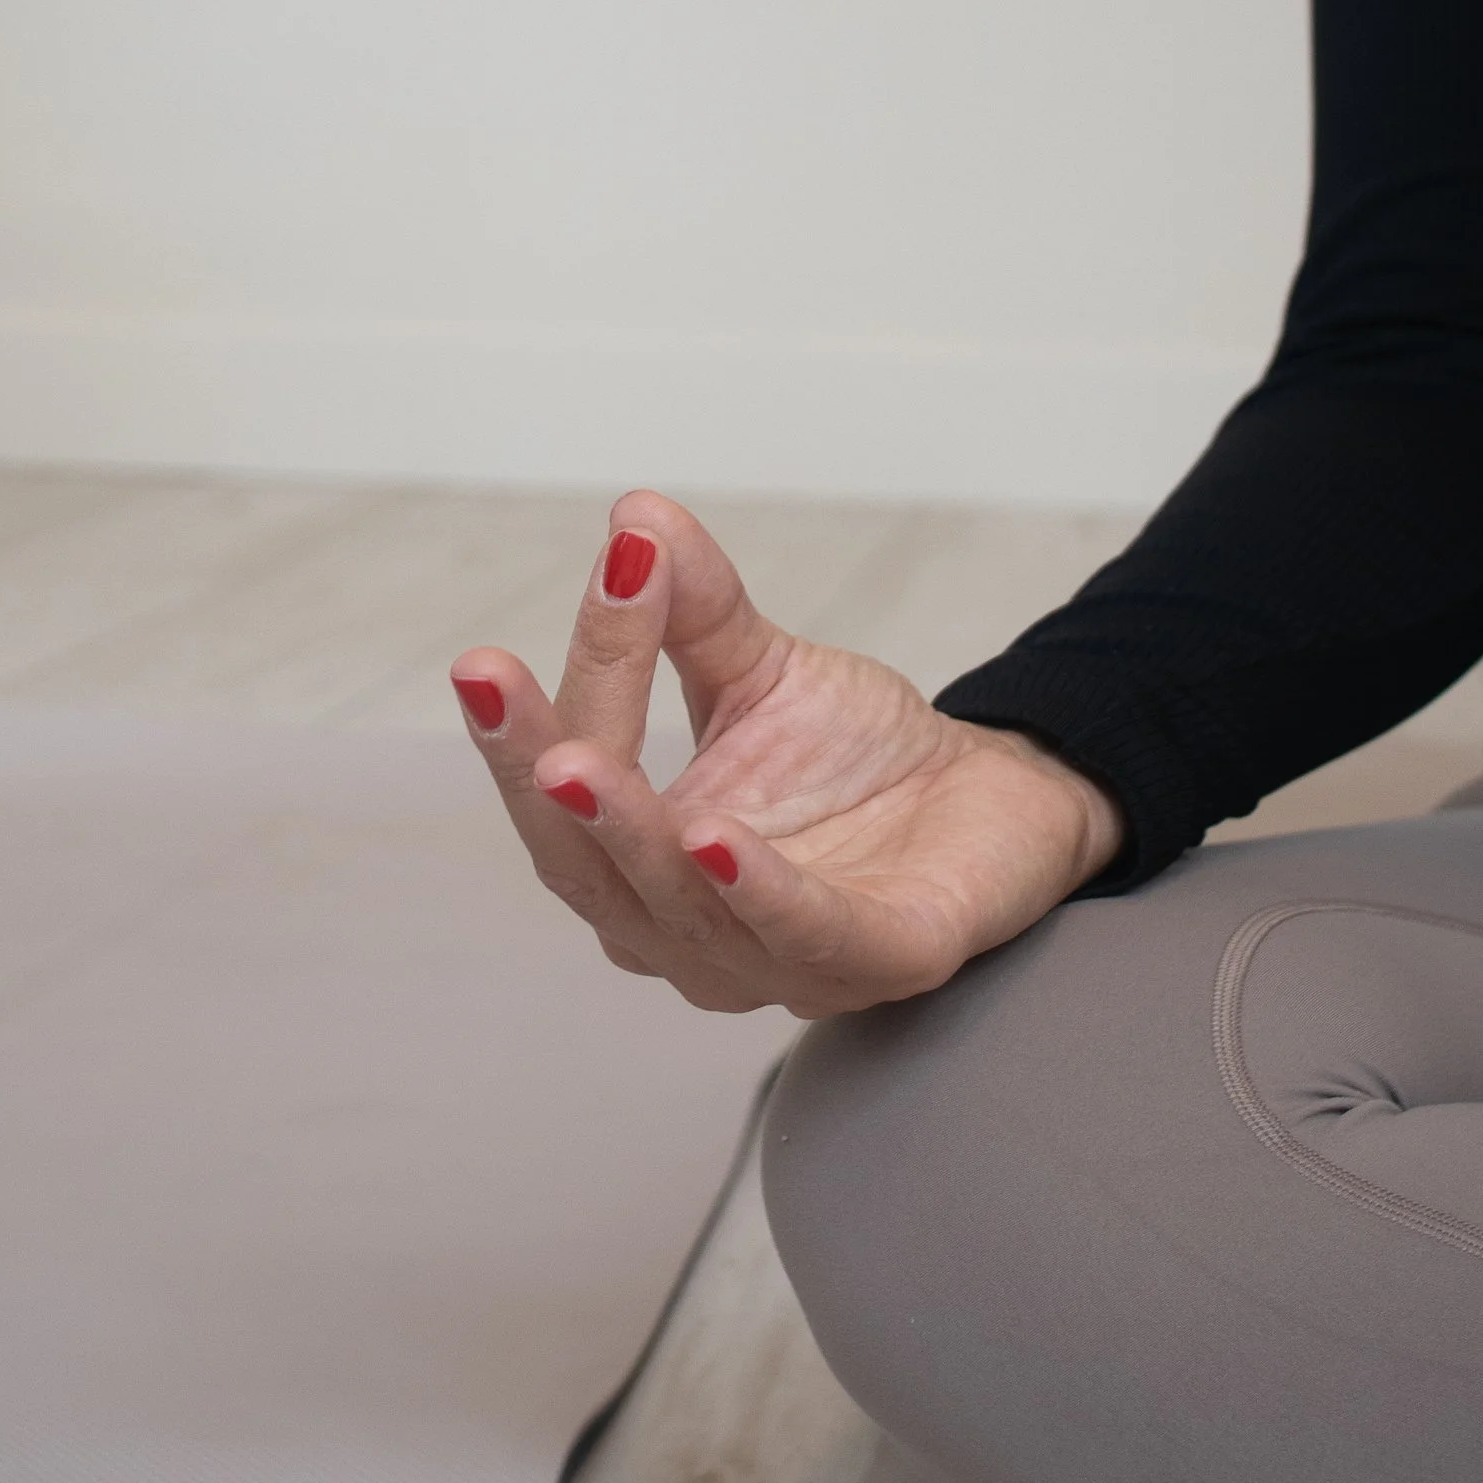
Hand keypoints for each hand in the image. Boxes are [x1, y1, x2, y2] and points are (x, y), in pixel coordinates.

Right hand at [450, 489, 1122, 1017]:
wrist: (994, 800)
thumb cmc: (855, 760)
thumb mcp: (759, 668)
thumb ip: (692, 606)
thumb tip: (635, 518)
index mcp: (639, 868)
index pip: (565, 793)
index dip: (524, 721)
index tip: (488, 647)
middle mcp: (686, 936)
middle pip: (588, 869)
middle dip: (537, 779)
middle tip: (491, 687)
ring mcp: (776, 965)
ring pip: (677, 912)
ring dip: (628, 835)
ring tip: (580, 763)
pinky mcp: (877, 964)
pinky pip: (802, 934)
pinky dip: (755, 889)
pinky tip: (715, 833)